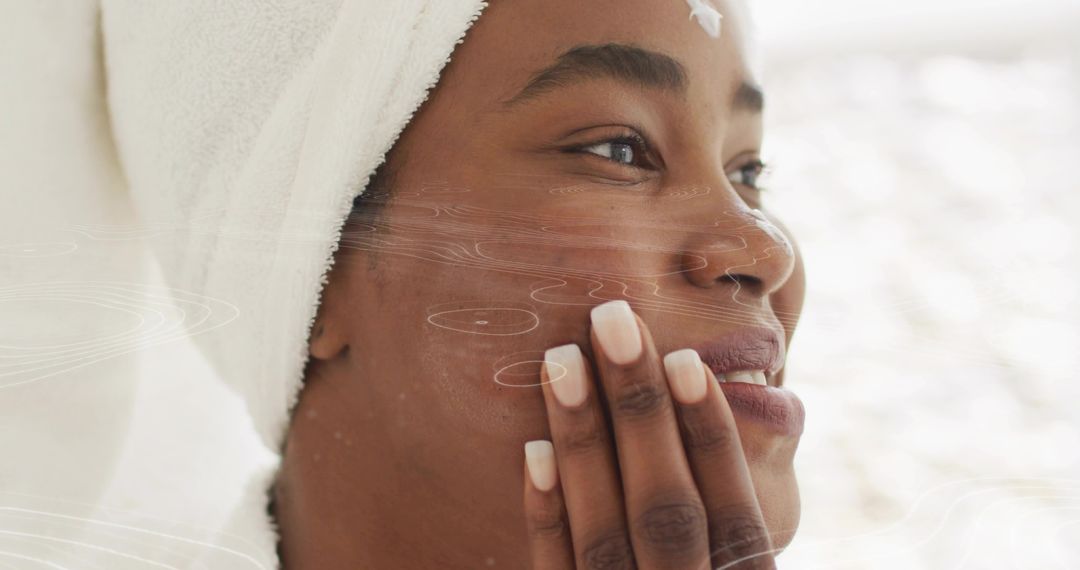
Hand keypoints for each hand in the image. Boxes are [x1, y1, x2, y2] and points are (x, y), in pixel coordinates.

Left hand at [523, 300, 777, 568]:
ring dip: (584, 443)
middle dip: (639, 411)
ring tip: (562, 360)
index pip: (734, 517)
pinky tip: (532, 449)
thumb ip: (744, 526)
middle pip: (666, 510)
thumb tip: (774, 405)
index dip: (714, 438)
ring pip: (605, 535)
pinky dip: (547, 513)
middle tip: (612, 320)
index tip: (687, 359)